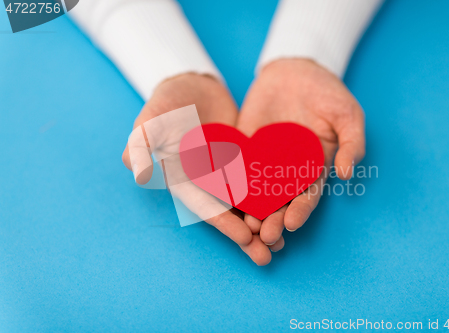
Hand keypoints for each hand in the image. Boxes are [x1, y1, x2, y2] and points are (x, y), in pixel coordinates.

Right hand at [122, 73, 270, 264]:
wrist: (193, 85)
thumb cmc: (166, 103)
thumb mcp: (151, 121)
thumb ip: (142, 144)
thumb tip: (138, 172)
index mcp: (183, 179)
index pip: (204, 205)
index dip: (224, 222)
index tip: (245, 238)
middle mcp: (206, 182)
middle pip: (228, 212)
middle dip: (246, 236)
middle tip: (267, 257)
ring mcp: (226, 173)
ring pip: (246, 203)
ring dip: (262, 223)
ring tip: (282, 244)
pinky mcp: (244, 161)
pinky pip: (259, 181)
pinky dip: (271, 196)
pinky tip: (290, 208)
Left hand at [237, 59, 365, 250]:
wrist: (296, 69)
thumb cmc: (328, 92)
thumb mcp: (349, 115)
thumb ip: (351, 144)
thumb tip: (346, 174)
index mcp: (314, 168)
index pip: (308, 196)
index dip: (300, 211)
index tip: (291, 224)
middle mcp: (289, 170)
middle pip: (280, 201)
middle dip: (273, 219)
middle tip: (264, 234)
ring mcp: (266, 160)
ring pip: (257, 191)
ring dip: (252, 209)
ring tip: (244, 225)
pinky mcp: (245, 146)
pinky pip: (238, 166)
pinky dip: (232, 181)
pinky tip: (224, 194)